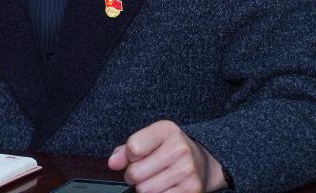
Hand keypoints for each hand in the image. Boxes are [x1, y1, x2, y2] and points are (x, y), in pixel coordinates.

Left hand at [107, 120, 225, 192]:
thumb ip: (126, 150)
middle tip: (144, 172)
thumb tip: (112, 163)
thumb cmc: (169, 150)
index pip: (133, 148)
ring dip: (144, 189)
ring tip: (154, 180)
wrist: (203, 162)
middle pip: (136, 174)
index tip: (137, 157)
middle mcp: (179, 149)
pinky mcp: (191, 190)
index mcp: (166, 130)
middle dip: (133, 176)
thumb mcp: (149, 140)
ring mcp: (187, 171)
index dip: (129, 157)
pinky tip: (164, 187)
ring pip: (145, 190)